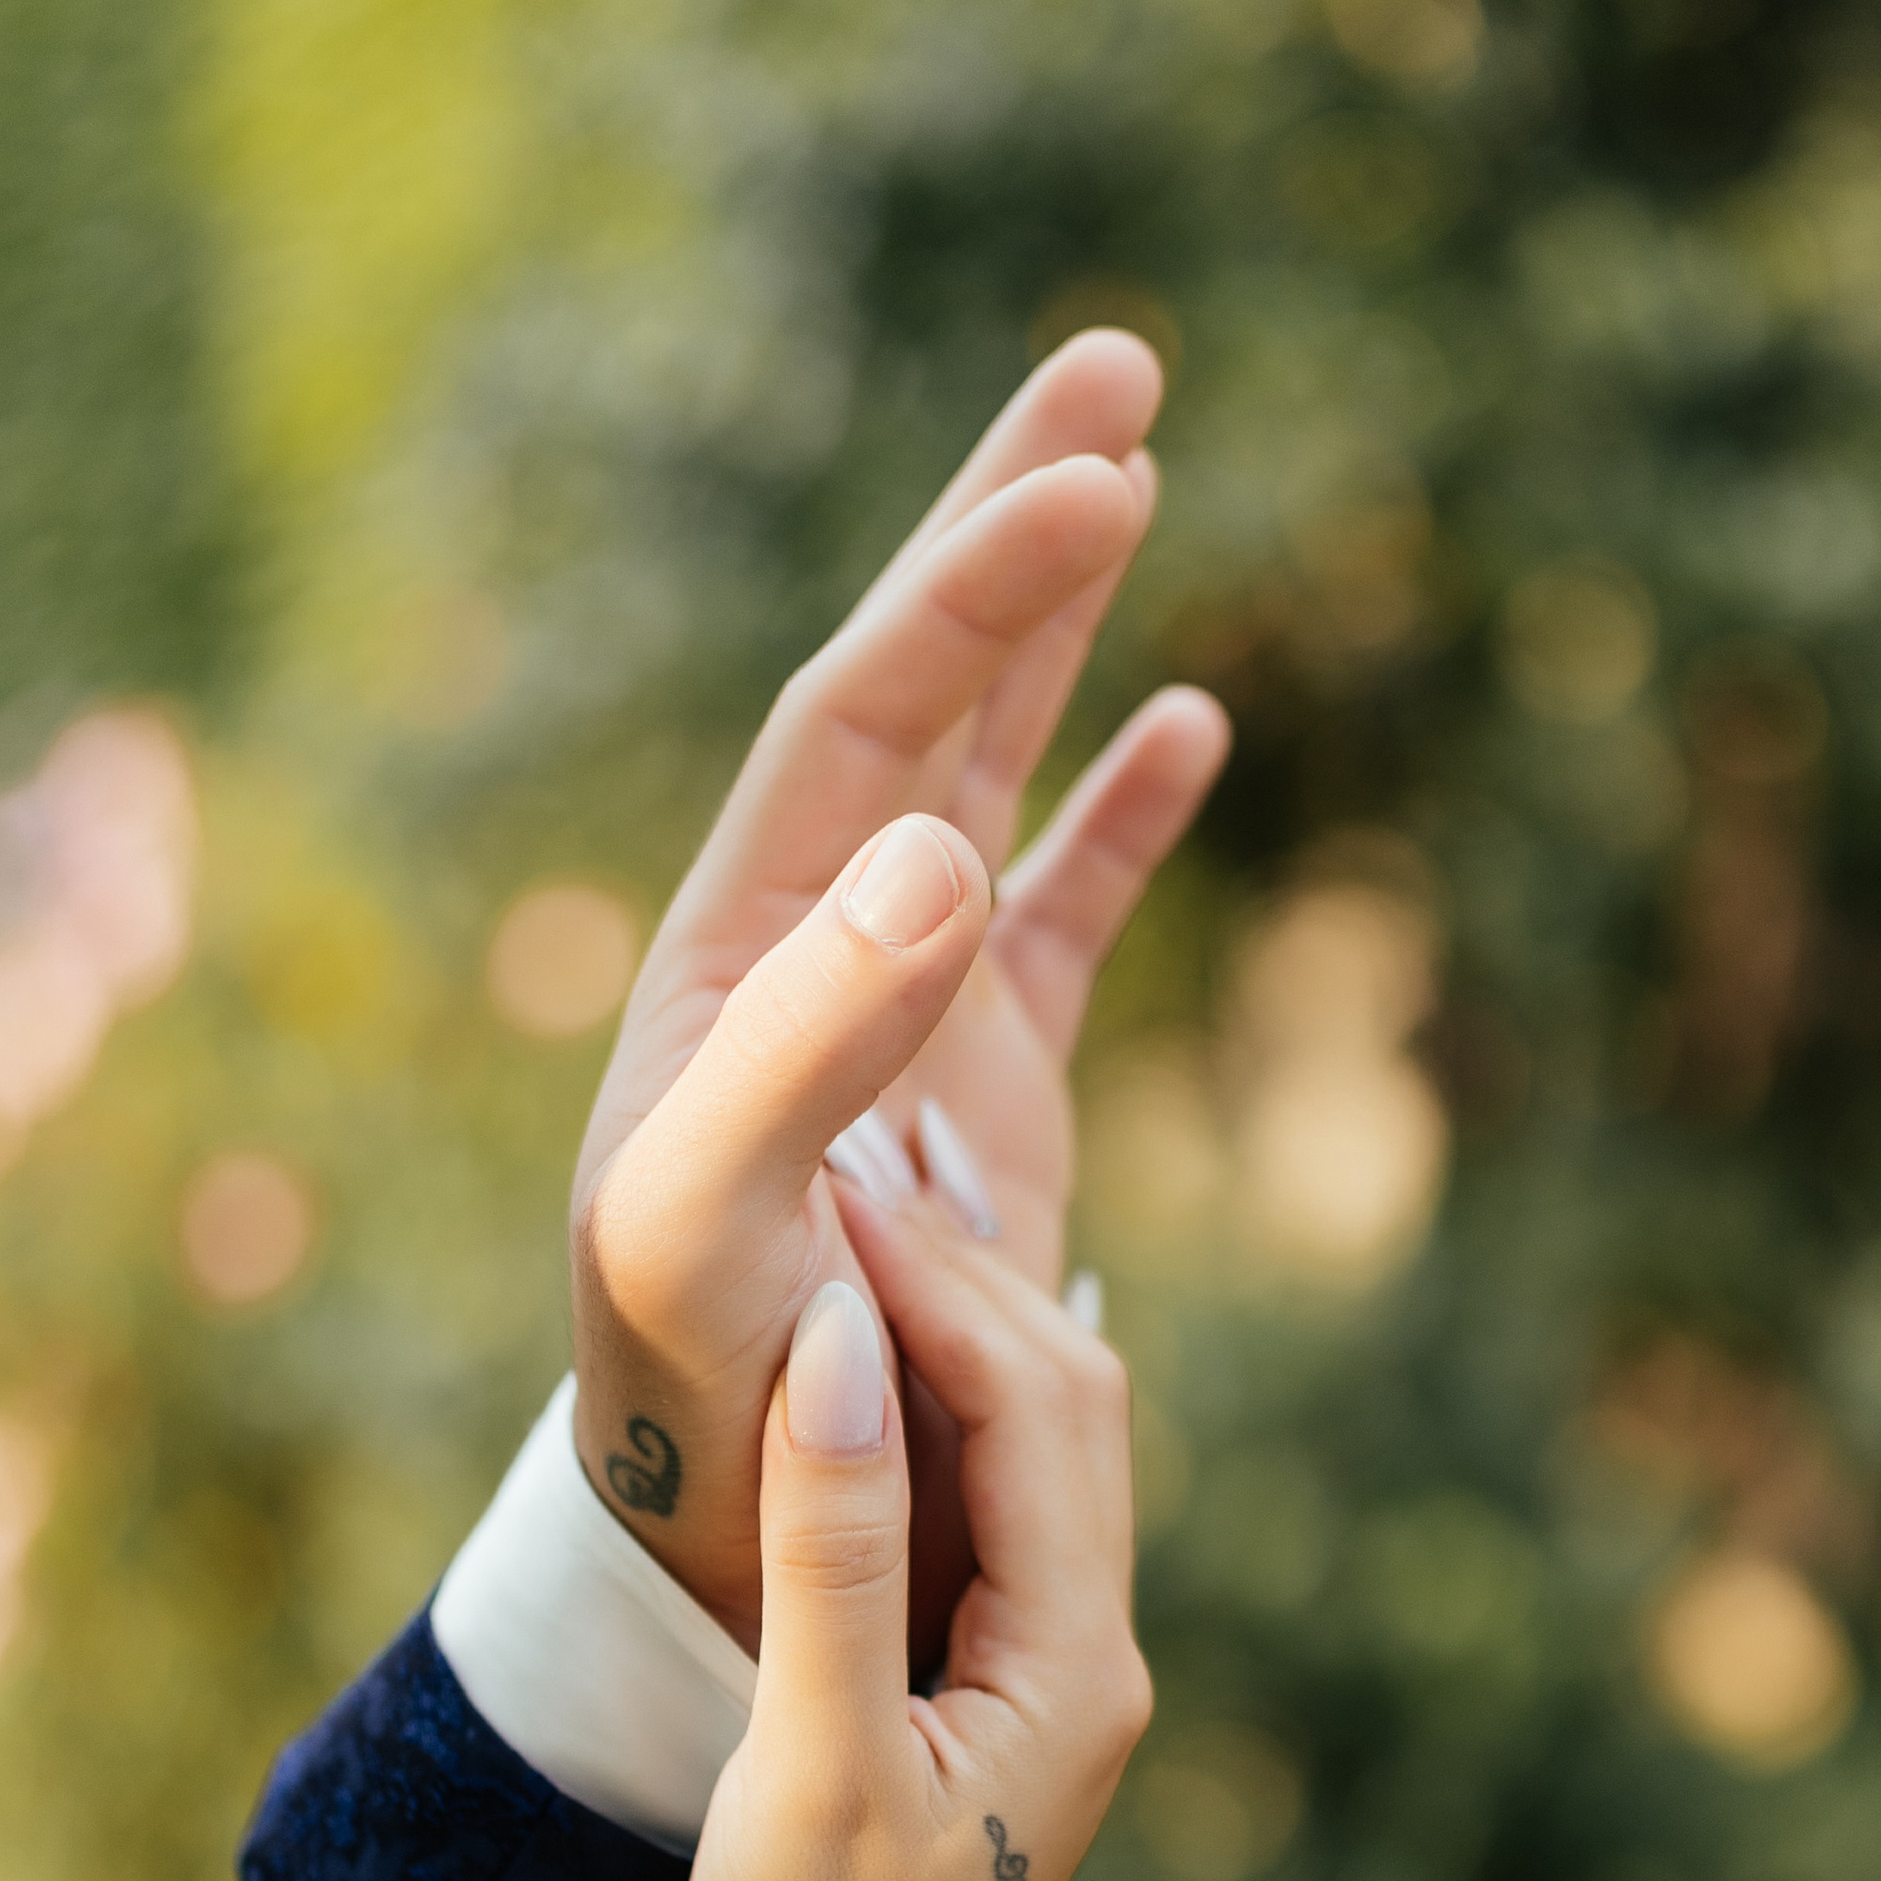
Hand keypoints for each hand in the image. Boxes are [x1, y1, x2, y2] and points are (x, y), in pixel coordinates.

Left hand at [570, 329, 1226, 1646]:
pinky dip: (1118, 817)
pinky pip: (1061, 914)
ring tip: (1135, 456)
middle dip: (1005, 523)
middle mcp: (816, 940)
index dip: (969, 591)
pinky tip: (1191, 722)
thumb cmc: (689, 1387)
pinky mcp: (982, 1087)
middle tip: (1116, 362)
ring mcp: (904, 1002)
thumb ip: (803, 1048)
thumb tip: (938, 847)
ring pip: (989, 763)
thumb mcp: (710, 1226)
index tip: (1090, 478)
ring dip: (1054, 620)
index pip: (860, 718)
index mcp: (737, 945)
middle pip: (916, 682)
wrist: (721, 1519)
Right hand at [671, 1190, 1151, 1880]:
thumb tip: (826, 1339)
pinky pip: (991, 1497)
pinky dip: (935, 1395)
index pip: (1031, 1404)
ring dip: (954, 1314)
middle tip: (845, 1129)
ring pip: (1036, 1436)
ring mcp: (1048, 1670)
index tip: (828, 1167)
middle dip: (960, 1262)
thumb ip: (831, 1551)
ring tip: (858, 1185)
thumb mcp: (809, 1771)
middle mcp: (1088, 1649)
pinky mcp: (991, 1690)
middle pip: (1062, 1395)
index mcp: (1070, 1664)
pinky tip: (872, 1332)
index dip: (933, 1276)